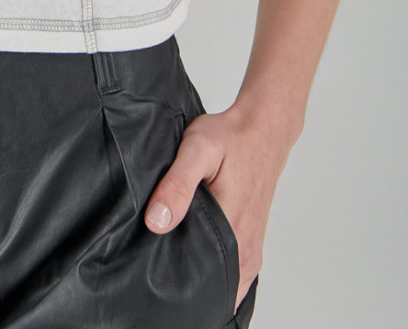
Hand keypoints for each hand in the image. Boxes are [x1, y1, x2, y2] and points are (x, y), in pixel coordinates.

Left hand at [143, 104, 289, 314]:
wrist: (263, 129)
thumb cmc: (231, 137)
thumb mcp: (198, 149)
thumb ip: (177, 185)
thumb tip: (156, 222)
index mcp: (234, 233)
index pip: (202, 285)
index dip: (176, 284)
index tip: (154, 271)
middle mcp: (245, 250)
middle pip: (209, 288)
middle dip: (182, 281)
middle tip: (155, 260)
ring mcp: (249, 251)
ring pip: (219, 281)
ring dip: (196, 274)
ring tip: (170, 254)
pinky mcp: (249, 244)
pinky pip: (229, 272)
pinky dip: (210, 267)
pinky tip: (189, 249)